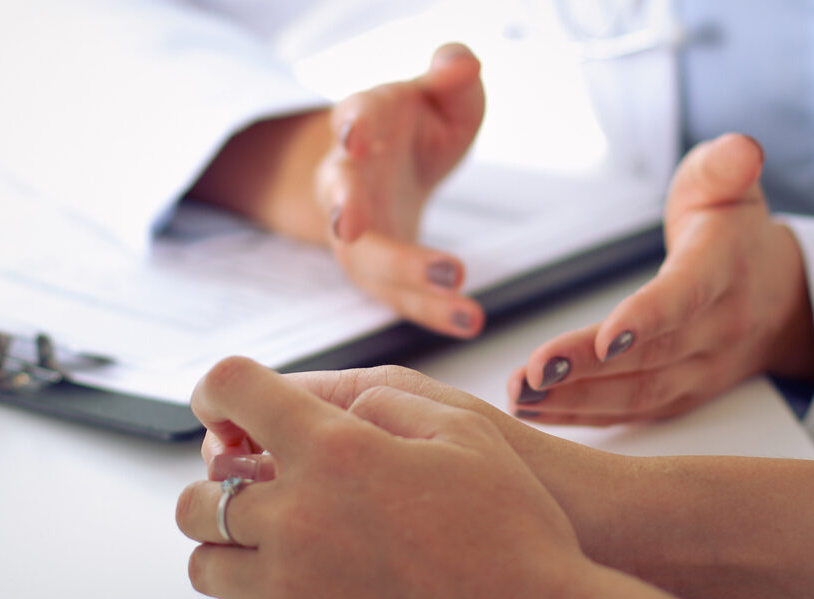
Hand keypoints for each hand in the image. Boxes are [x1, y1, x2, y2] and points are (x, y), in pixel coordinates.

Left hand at [178, 357, 589, 598]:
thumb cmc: (513, 529)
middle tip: (248, 487)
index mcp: (335, 451)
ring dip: (228, 548)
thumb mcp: (462, 428)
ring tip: (269, 543)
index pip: (234, 391)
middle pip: (198, 498)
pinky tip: (294, 589)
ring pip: (208, 567)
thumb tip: (330, 409)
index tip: (221, 403)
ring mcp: (294, 589)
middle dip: (215, 487)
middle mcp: (299, 520)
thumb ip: (383, 403)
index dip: (219, 388)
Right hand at [188, 44, 485, 337]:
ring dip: (405, 279)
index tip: (355, 136)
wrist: (390, 164)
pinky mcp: (376, 268)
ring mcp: (355, 230)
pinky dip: (432, 312)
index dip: (352, 125)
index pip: (352, 118)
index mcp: (361, 123)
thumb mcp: (442, 93)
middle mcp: (346, 179)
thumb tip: (460, 64)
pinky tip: (470, 320)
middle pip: (342, 200)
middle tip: (360, 226)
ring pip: (364, 260)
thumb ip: (453, 75)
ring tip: (458, 295)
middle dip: (356, 215)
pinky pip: (398, 296)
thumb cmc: (418, 123)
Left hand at [507, 133, 813, 425]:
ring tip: (520, 394)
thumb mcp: (729, 184)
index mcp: (724, 270)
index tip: (607, 336)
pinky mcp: (678, 396)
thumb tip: (741, 150)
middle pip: (649, 355)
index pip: (685, 297)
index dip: (648, 318)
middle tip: (532, 372)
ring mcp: (700, 371)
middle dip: (587, 367)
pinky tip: (534, 412)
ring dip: (574, 399)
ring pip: (636, 393)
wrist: (779, 296)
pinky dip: (579, 416)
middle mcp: (717, 329)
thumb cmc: (731, 230)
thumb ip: (725, 165)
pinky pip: (628, 413)